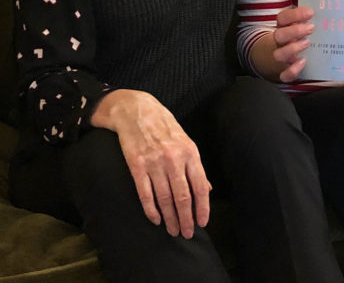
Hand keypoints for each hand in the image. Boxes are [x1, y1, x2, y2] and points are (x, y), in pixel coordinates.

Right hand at [91, 89, 209, 238]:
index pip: (199, 186)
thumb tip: (207, 189)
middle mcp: (173, 159)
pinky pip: (145, 194)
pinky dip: (151, 210)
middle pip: (182, 197)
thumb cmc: (164, 126)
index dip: (202, 208)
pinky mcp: (136, 166)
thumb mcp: (185, 141)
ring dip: (169, 218)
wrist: (137, 110)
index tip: (202, 223)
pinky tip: (155, 219)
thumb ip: (195, 166)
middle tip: (186, 234)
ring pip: (164, 199)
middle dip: (186, 219)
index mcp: (190, 152)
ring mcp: (154, 163)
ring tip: (173, 230)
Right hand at [271, 5, 314, 82]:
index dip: (295, 14)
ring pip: (279, 54)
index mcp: (282, 28)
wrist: (276, 58)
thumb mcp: (296, 25)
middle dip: (295, 31)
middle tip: (311, 28)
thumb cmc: (294, 38)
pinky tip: (303, 62)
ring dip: (292, 49)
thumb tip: (324, 6)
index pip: (283, 18)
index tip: (310, 12)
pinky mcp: (283, 72)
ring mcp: (280, 57)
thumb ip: (305, 18)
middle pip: (279, 35)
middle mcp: (279, 42)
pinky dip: (292, 70)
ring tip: (307, 43)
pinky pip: (284, 75)